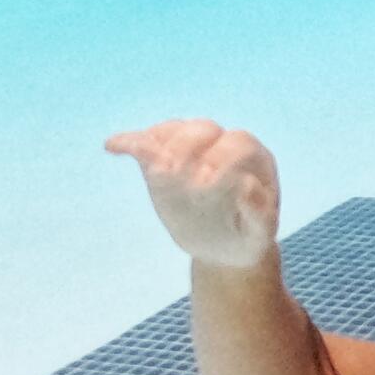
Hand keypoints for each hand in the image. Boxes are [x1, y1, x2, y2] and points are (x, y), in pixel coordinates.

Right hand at [104, 119, 280, 269]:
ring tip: (151, 169)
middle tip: (173, 174)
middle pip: (205, 129)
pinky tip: (113, 146)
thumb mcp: (260, 236)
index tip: (205, 185)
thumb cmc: (247, 237)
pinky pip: (147, 143)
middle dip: (188, 147)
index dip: (222, 160)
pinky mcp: (164, 161)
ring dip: (159, 142)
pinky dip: (130, 143)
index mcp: (253, 161)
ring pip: (174, 131)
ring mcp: (192, 152)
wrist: (224, 245)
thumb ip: (261, 216)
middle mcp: (223, 147)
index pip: (239, 145)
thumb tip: (248, 188)